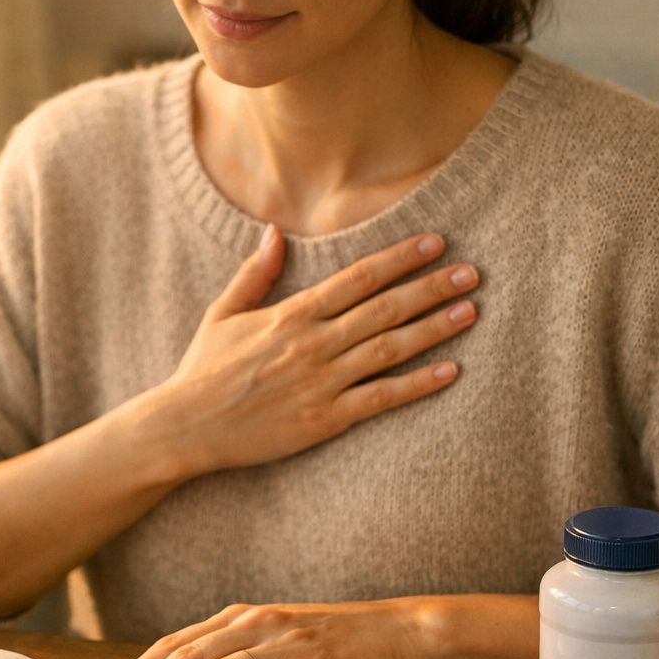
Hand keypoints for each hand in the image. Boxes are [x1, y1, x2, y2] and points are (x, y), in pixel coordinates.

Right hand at [150, 225, 478, 475]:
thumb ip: (255, 273)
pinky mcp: (325, 419)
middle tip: (472, 273)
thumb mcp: (223, 313)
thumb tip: (275, 231)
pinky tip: (451, 370)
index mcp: (292, 314)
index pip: (358, 278)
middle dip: (431, 287)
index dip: (400, 258)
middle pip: (384, 308)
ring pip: (390, 348)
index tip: (435, 243)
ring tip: (471, 311)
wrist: (186, 426)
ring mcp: (321, 381)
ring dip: (434, 328)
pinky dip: (418, 384)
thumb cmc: (203, 371)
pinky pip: (381, 398)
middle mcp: (313, 342)